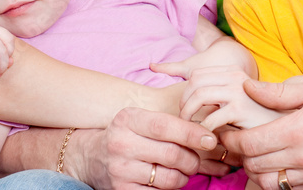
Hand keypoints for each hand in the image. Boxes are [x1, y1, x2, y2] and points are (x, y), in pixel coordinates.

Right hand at [67, 107, 218, 188]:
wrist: (92, 157)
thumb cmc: (128, 134)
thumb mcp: (140, 119)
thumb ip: (169, 122)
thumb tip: (209, 131)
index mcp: (128, 119)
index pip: (165, 126)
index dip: (192, 133)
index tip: (211, 140)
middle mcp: (120, 143)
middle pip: (172, 154)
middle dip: (192, 159)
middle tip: (195, 160)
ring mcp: (119, 169)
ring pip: (169, 178)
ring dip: (184, 177)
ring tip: (183, 171)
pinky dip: (170, 189)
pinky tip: (168, 180)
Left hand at [175, 65, 283, 130]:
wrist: (286, 123)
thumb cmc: (260, 115)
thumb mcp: (240, 97)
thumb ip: (221, 93)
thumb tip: (193, 97)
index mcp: (234, 71)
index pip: (198, 73)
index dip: (186, 91)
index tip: (186, 109)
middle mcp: (236, 76)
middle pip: (195, 82)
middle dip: (184, 102)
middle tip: (185, 120)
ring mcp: (239, 91)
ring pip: (199, 96)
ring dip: (188, 114)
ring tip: (191, 128)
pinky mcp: (241, 109)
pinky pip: (210, 118)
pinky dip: (203, 130)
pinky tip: (207, 138)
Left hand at [221, 78, 302, 189]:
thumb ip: (279, 92)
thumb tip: (248, 87)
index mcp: (298, 130)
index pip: (250, 143)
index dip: (232, 139)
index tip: (227, 131)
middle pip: (254, 166)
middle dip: (240, 155)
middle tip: (238, 140)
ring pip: (267, 183)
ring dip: (256, 170)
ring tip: (256, 153)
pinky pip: (287, 189)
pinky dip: (275, 180)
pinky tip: (277, 163)